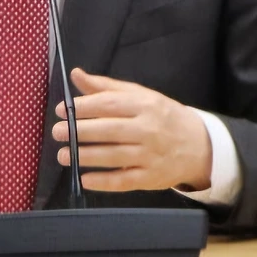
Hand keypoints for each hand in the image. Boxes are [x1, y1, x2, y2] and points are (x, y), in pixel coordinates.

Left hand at [52, 68, 212, 191]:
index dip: (83, 107)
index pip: (110, 104)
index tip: (61, 110)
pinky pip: (124, 180)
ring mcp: (151, 155)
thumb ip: (106, 87)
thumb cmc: (162, 116)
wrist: (199, 145)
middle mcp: (148, 129)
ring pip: (114, 156)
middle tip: (57, 132)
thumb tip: (76, 75)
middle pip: (109, 130)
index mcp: (144, 105)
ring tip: (63, 155)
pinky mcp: (151, 177)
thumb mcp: (140, 95)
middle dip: (80, 131)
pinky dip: (104, 181)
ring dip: (86, 156)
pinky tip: (85, 178)